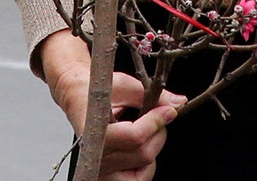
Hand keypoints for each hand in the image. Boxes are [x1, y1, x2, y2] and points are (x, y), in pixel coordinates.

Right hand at [39, 31, 183, 180]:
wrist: (77, 98)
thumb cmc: (95, 91)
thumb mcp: (124, 85)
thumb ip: (152, 95)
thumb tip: (178, 103)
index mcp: (92, 129)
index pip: (134, 136)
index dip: (156, 123)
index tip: (169, 111)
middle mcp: (94, 155)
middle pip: (143, 152)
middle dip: (158, 131)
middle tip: (157, 116)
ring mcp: (100, 169)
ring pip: (144, 164)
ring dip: (153, 145)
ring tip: (144, 130)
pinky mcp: (107, 177)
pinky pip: (139, 178)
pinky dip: (146, 163)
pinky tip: (138, 147)